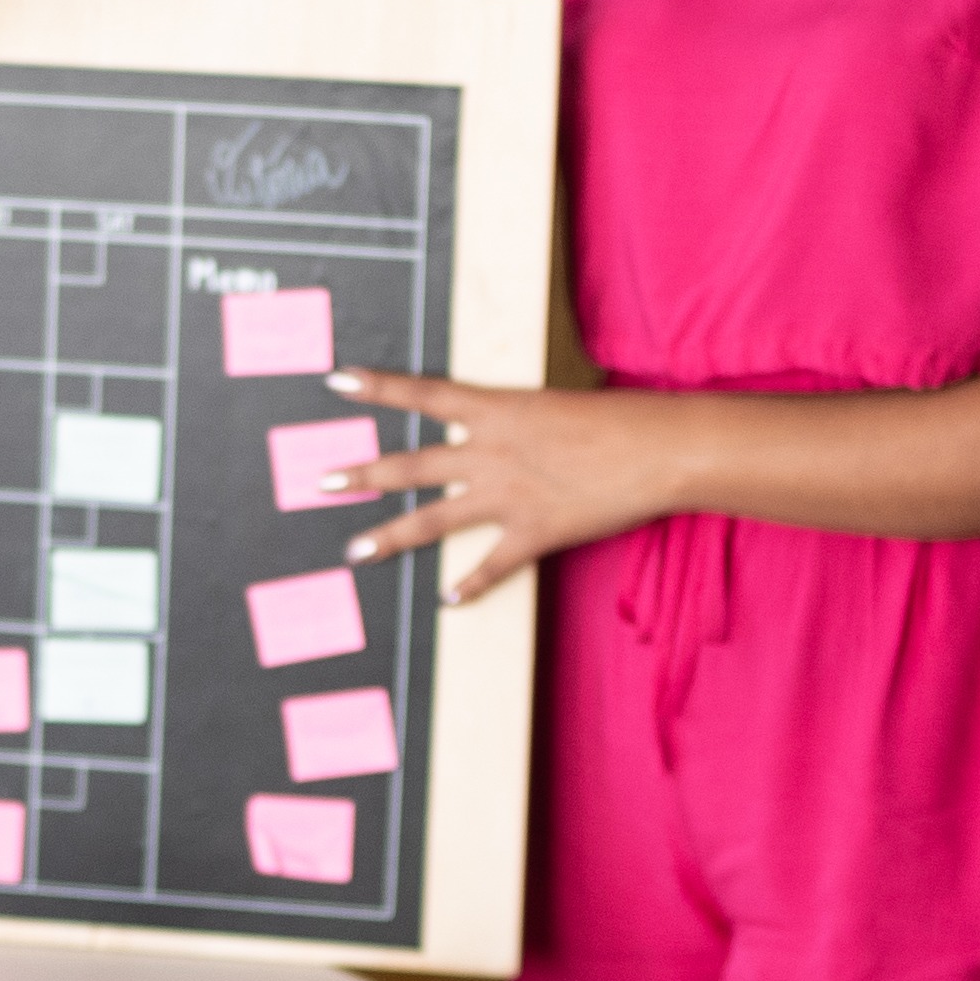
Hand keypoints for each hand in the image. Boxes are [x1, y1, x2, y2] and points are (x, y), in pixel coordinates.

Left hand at [313, 367, 679, 605]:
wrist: (658, 449)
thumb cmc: (619, 416)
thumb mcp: (556, 405)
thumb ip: (520, 423)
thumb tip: (505, 435)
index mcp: (496, 410)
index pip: (421, 394)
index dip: (375, 387)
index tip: (335, 380)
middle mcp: (489, 453)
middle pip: (409, 466)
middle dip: (361, 474)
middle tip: (321, 481)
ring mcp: (506, 497)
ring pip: (432, 521)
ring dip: (390, 537)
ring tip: (354, 550)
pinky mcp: (533, 534)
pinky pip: (490, 566)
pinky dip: (469, 585)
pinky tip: (448, 600)